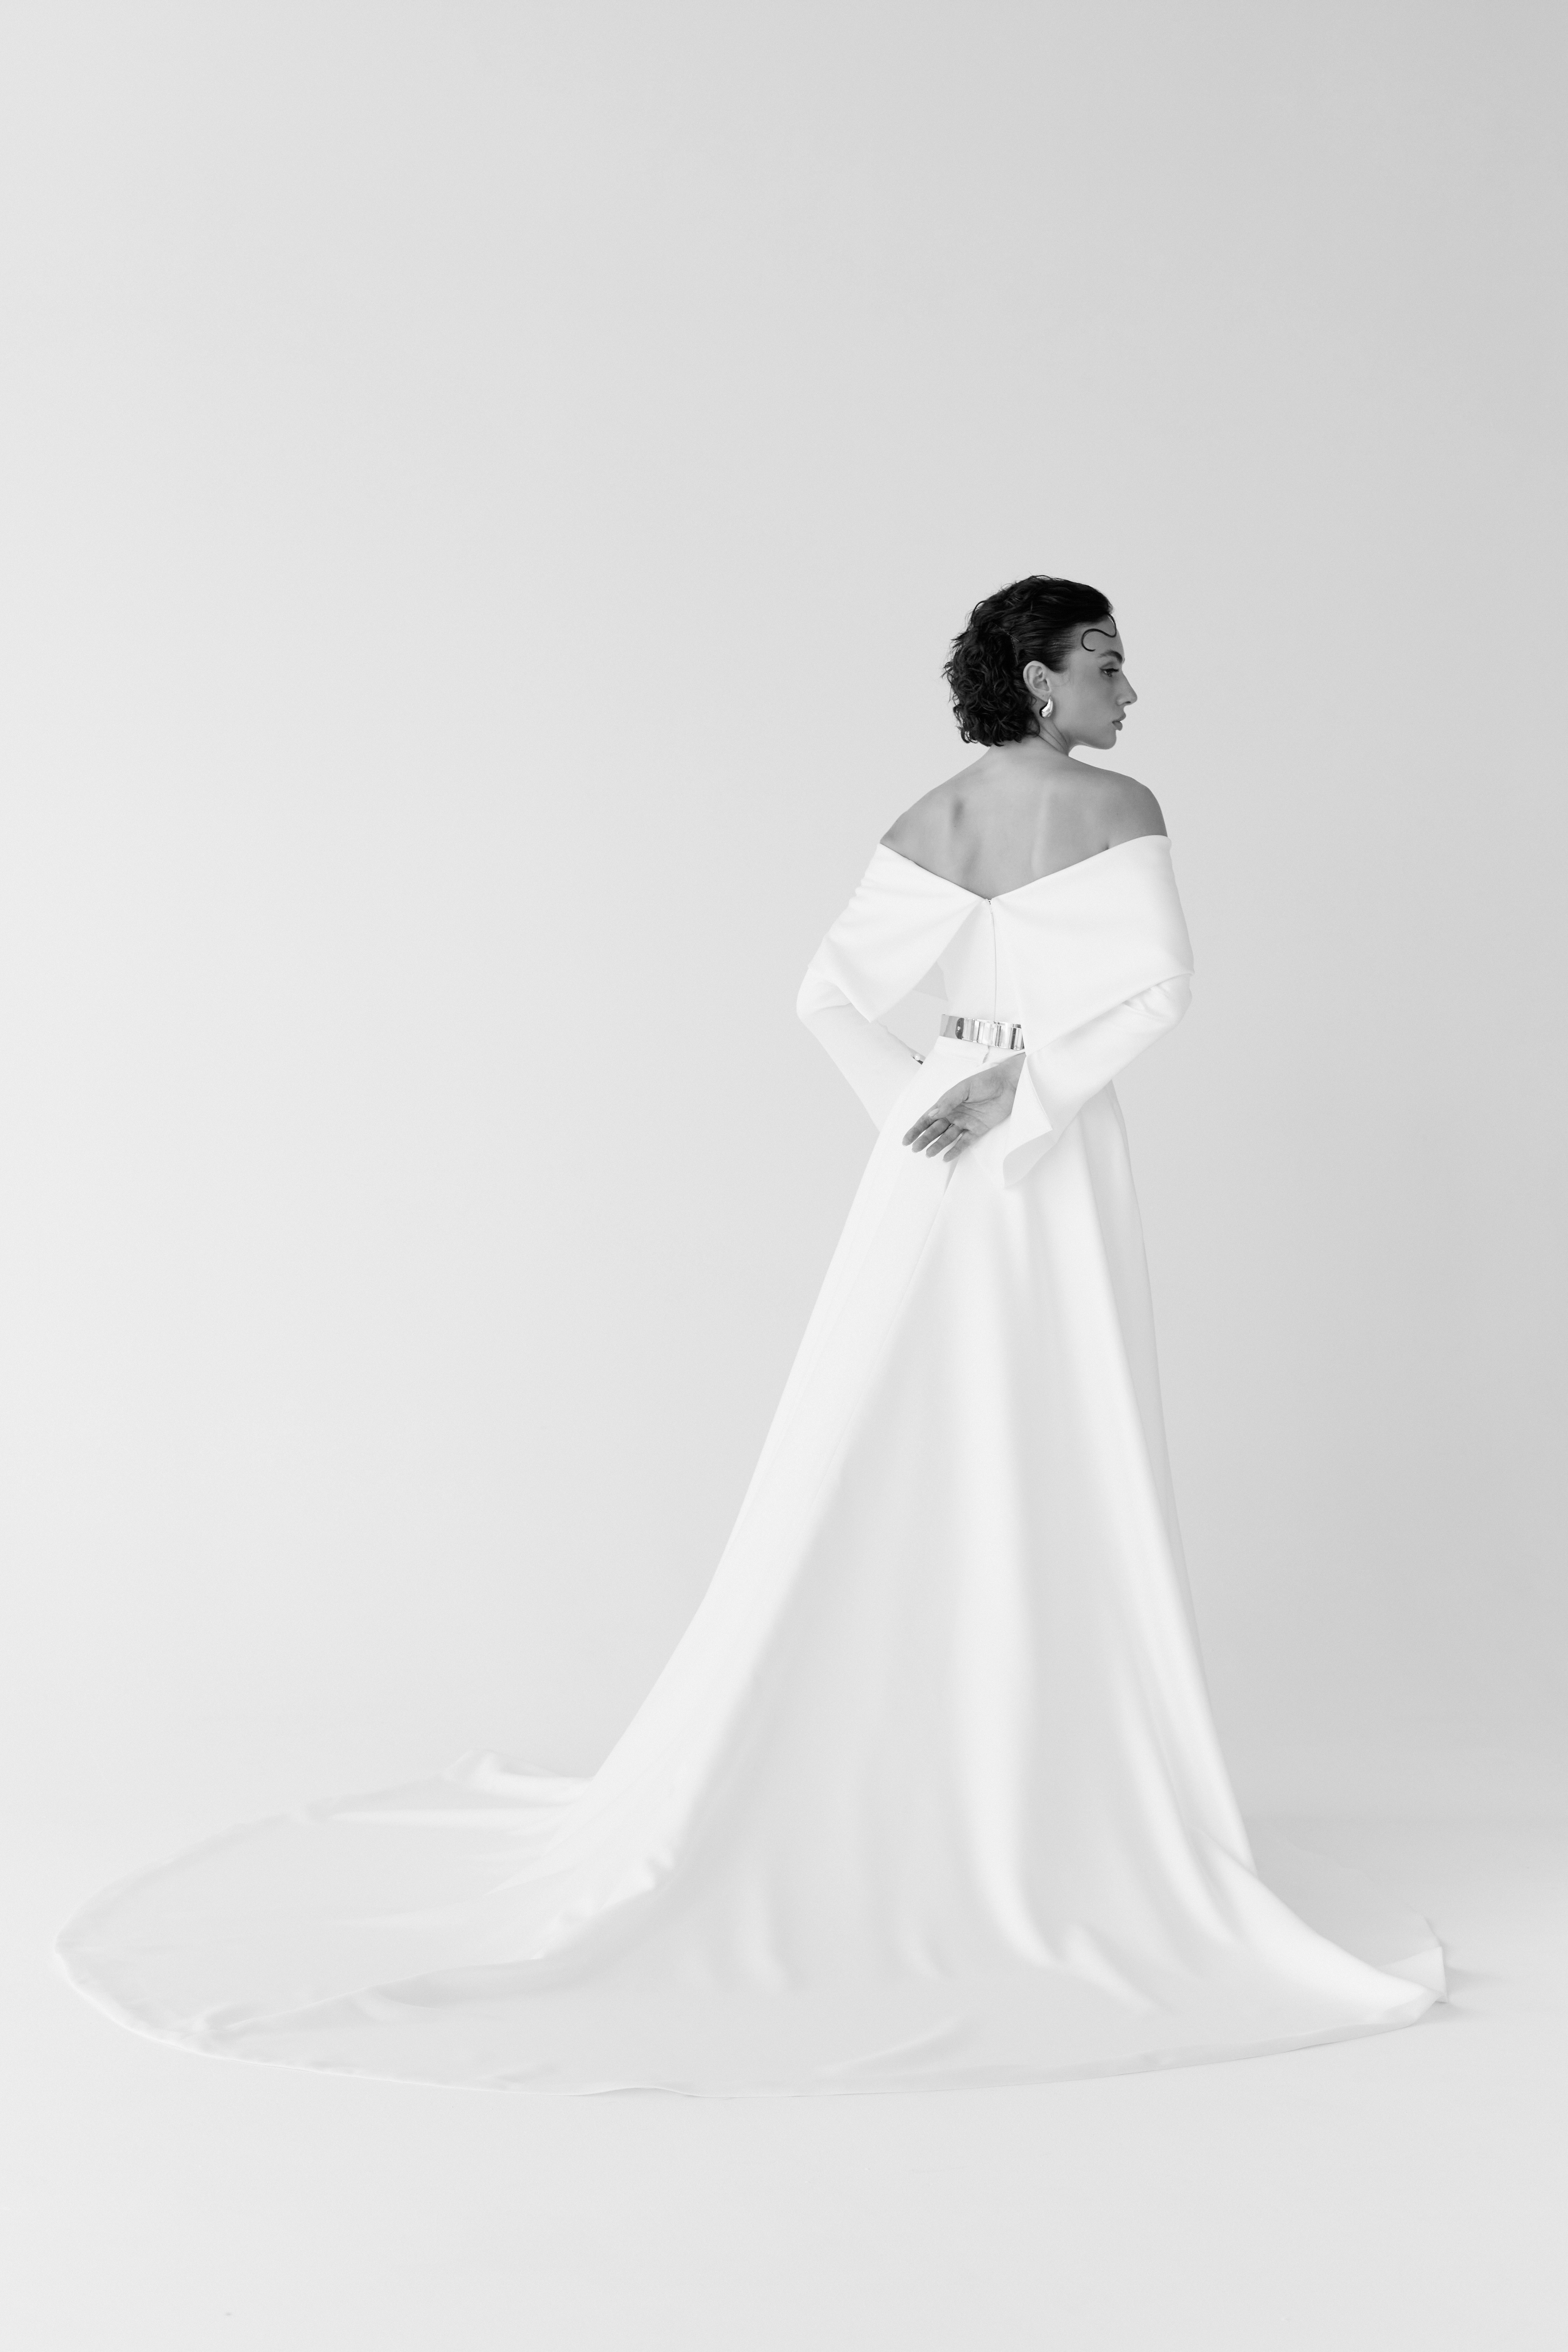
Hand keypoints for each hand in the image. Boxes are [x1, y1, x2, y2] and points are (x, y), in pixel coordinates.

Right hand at [902, 1053, 1023, 1160]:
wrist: (1009, 1084)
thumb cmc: (986, 1081)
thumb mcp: (963, 1089)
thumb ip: (947, 1103)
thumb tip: (930, 1115)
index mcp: (948, 1103)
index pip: (928, 1118)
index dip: (916, 1129)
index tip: (906, 1139)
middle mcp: (955, 1114)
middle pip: (935, 1129)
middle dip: (924, 1139)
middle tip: (915, 1149)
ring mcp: (966, 1122)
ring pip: (948, 1137)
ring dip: (937, 1146)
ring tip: (928, 1154)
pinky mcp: (979, 1129)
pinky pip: (965, 1142)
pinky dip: (955, 1150)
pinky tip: (946, 1157)